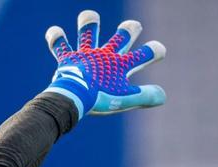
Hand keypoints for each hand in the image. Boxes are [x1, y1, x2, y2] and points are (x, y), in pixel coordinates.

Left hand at [43, 10, 165, 117]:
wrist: (74, 95)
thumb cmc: (100, 99)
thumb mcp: (126, 99)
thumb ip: (145, 96)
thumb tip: (162, 96)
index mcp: (121, 66)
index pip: (143, 55)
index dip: (153, 51)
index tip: (159, 50)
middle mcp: (105, 56)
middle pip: (121, 38)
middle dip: (129, 31)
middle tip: (134, 26)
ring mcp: (86, 55)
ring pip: (89, 35)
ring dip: (89, 25)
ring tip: (89, 15)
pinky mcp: (69, 59)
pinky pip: (61, 46)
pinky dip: (57, 39)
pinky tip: (54, 31)